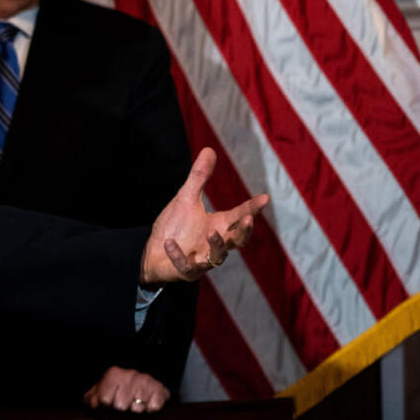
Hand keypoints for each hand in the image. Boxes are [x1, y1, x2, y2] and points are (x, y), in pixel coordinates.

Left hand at [83, 366, 168, 411]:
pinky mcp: (159, 390)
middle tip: (124, 405)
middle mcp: (130, 375)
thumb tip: (92, 404)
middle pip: (120, 406)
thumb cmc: (120, 388)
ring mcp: (145, 381)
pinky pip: (153, 408)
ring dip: (135, 410)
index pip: (104, 399)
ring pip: (137, 409)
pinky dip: (150, 410)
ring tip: (135, 404)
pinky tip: (147, 404)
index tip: (110, 403)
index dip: (107, 405)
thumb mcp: (103, 391)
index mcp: (114, 374)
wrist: (144, 381)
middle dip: (121, 410)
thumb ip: (93, 398)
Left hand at [140, 147, 268, 284]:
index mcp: (218, 225)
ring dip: (217, 245)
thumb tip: (209, 149)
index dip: (252, 208)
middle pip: (237, 240)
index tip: (265, 198)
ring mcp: (203, 259)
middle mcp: (215, 243)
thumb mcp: (186, 198)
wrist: (154, 250)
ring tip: (211, 233)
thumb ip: (199, 177)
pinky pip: (187, 266)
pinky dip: (179, 255)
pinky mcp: (187, 270)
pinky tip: (169, 243)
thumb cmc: (175, 225)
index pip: (239, 215)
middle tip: (247, 219)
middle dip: (244, 231)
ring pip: (218, 257)